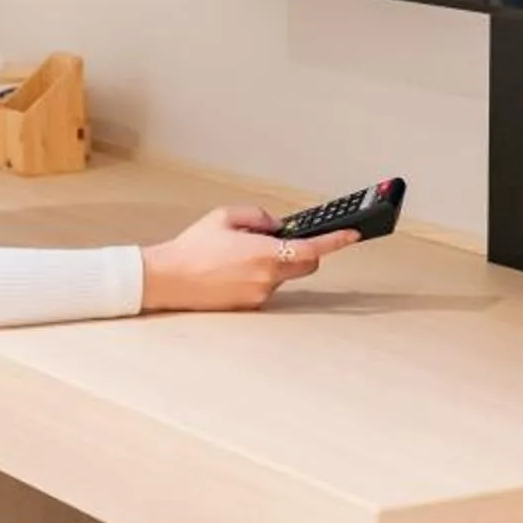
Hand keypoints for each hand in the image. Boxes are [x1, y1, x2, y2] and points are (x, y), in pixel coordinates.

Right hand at [140, 207, 359, 312]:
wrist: (168, 278)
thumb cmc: (193, 247)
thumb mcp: (225, 217)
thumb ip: (259, 217)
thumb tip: (277, 227)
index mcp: (264, 253)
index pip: (312, 249)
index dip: (336, 242)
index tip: (353, 234)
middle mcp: (267, 277)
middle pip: (306, 265)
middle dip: (305, 251)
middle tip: (285, 239)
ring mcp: (260, 294)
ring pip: (285, 275)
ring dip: (276, 263)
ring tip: (241, 255)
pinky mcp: (251, 305)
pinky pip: (268, 286)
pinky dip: (261, 275)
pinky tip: (235, 269)